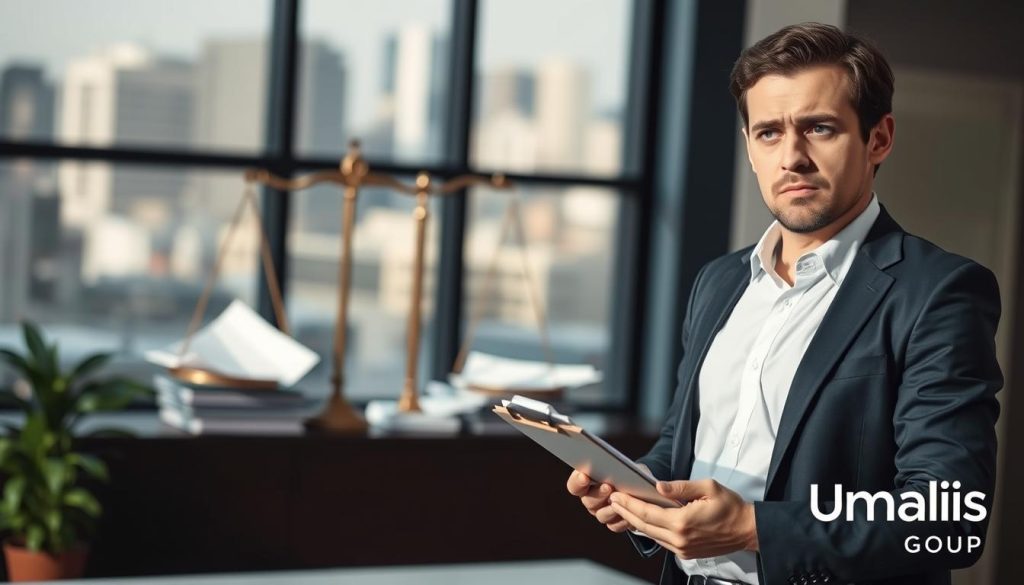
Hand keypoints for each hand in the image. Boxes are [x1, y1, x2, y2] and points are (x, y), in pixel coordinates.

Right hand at [566, 466, 649, 533]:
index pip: (574, 485)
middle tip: (608, 486)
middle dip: (598, 494)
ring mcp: (601, 512)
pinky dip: (621, 520)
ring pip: (601, 515)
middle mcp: (591, 499)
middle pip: (588, 501)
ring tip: (620, 501)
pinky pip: (614, 525)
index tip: (583, 476)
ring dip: (610, 509)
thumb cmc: (627, 472)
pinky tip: (628, 514)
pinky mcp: (614, 523)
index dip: (577, 482)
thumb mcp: (621, 465)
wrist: (640, 485)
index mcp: (586, 483)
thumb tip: (612, 466)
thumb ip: (612, 466)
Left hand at [608, 478, 758, 558]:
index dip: (629, 504)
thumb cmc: (730, 506)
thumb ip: (681, 487)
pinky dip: (649, 529)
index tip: (616, 495)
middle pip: (644, 525)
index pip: (647, 513)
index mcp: (682, 522)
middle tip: (613, 500)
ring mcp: (682, 549)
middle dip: (626, 512)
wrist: (746, 530)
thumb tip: (658, 486)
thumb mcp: (708, 487)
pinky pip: (661, 540)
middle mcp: (679, 539)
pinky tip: (642, 520)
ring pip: (651, 534)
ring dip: (635, 521)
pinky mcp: (685, 553)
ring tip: (623, 508)